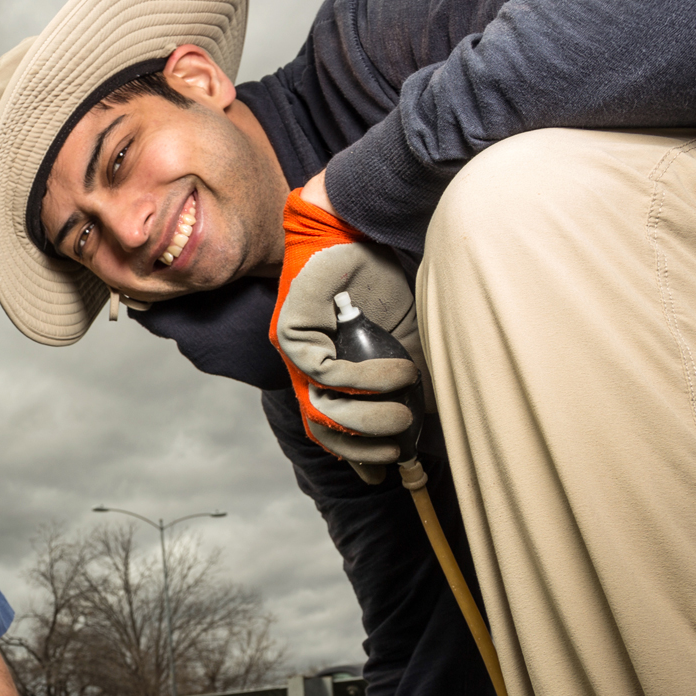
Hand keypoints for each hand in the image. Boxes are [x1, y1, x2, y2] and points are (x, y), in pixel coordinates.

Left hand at [269, 179, 421, 482]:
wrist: (368, 232)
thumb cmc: (386, 287)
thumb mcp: (405, 349)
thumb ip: (402, 394)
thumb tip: (406, 451)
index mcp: (330, 375)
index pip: (332, 434)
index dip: (360, 457)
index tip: (394, 463)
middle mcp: (306, 369)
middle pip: (324, 432)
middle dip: (369, 441)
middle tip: (404, 427)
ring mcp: (294, 351)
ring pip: (320, 411)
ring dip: (368, 413)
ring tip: (405, 389)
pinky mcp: (289, 331)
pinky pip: (321, 374)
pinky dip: (361, 379)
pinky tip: (393, 368)